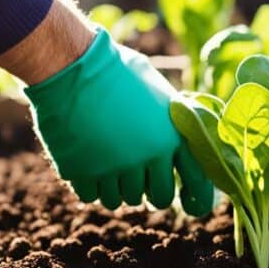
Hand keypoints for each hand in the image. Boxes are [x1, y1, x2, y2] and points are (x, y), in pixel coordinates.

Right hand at [22, 29, 213, 213]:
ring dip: (118, 187)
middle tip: (139, 177)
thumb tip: (187, 143)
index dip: (196, 196)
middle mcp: (147, 156)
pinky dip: (90, 186)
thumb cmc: (117, 71)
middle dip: (151, 191)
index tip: (189, 201)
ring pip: (123, 200)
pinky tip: (87, 163)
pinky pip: (91, 197)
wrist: (72, 66)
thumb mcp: (158, 91)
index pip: (196, 181)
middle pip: (160, 198)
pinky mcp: (81, 172)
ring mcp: (113, 167)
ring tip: (109, 161)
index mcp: (171, 136)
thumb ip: (172, 122)